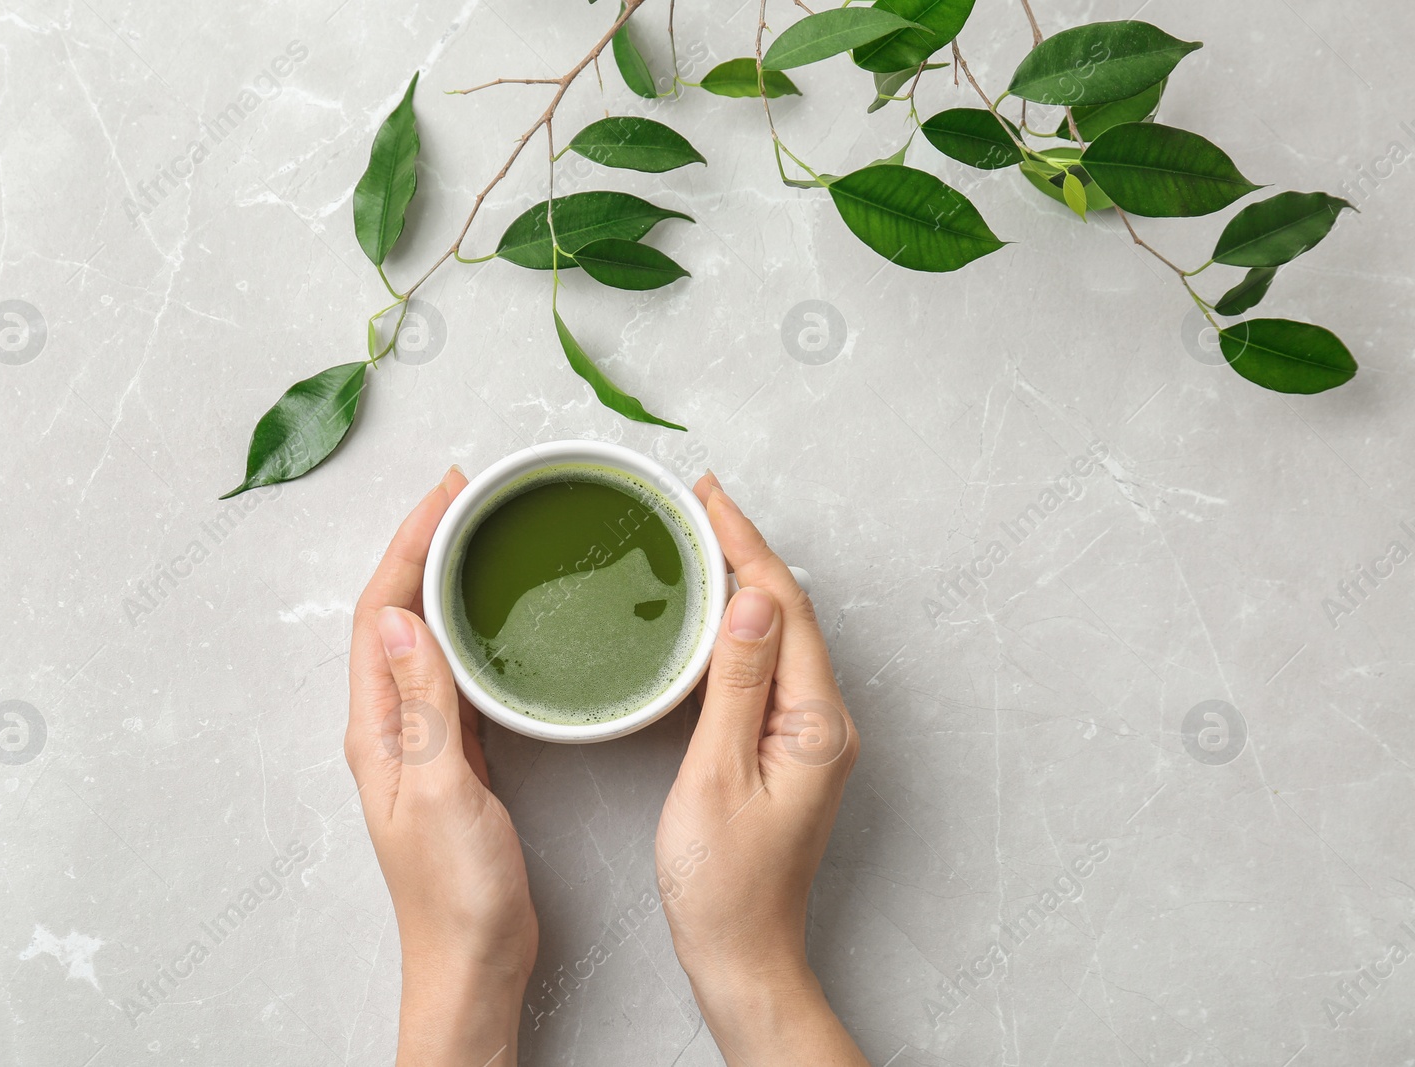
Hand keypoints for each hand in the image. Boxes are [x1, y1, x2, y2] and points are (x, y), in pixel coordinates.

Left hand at [345, 466, 537, 1066]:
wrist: (473, 961)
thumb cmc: (457, 892)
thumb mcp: (443, 790)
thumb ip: (426, 705)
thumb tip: (405, 617)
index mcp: (377, 729)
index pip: (381, 613)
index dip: (408, 546)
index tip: (446, 496)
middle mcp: (390, 727)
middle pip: (397, 615)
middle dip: (423, 549)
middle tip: (467, 499)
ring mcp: (421, 743)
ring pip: (426, 640)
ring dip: (445, 584)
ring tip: (480, 538)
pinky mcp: (455, 760)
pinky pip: (455, 676)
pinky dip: (470, 633)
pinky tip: (495, 621)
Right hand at [655, 472, 865, 1065]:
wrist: (741, 954)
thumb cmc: (723, 884)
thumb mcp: (717, 775)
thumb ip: (736, 684)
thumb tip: (750, 599)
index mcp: (815, 722)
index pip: (785, 607)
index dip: (746, 545)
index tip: (708, 499)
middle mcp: (824, 722)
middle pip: (788, 613)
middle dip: (744, 551)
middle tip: (695, 504)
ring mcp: (808, 736)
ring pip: (778, 636)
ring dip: (740, 584)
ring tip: (697, 541)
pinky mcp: (787, 750)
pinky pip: (767, 669)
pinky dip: (736, 629)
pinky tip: (706, 616)